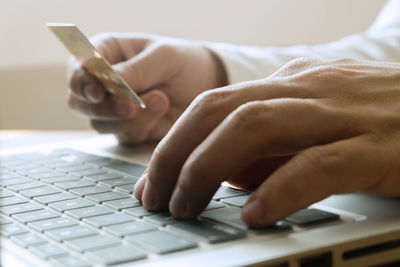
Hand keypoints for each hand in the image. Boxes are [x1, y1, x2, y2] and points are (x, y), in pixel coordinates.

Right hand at [67, 33, 226, 143]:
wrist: (204, 85)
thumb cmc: (182, 62)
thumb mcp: (164, 57)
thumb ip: (138, 69)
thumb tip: (111, 83)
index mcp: (105, 53)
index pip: (79, 67)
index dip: (82, 81)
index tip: (99, 91)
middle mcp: (102, 82)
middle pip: (80, 101)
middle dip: (104, 107)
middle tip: (129, 106)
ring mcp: (113, 108)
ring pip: (100, 122)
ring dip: (131, 116)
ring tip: (161, 100)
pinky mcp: (128, 128)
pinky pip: (124, 134)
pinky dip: (143, 125)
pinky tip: (162, 111)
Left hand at [134, 57, 399, 226]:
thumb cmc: (385, 122)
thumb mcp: (317, 127)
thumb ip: (273, 149)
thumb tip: (230, 176)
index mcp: (291, 86)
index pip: (214, 106)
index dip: (174, 143)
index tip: (153, 182)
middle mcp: (309, 91)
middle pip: (220, 111)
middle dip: (176, 154)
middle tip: (155, 197)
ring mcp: (343, 115)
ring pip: (255, 126)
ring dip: (207, 167)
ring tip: (185, 206)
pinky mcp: (378, 147)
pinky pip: (317, 164)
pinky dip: (278, 189)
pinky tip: (253, 215)